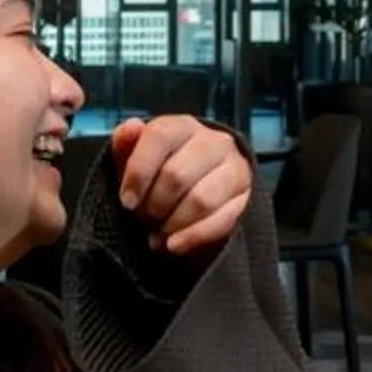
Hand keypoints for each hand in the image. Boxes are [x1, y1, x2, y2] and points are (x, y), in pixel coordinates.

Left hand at [110, 116, 250, 256]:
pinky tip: (174, 245)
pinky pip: (221, 221)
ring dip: (172, 224)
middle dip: (154, 204)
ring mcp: (235, 169)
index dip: (138, 172)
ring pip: (200, 200)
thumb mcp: (134, 157)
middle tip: (142, 219)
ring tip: (156, 235)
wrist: (198, 186)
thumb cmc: (159, 171)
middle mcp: (214, 142)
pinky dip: (193, 237)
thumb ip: (125, 143)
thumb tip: (131, 127)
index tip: (127, 201)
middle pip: (177, 175)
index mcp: (183, 126)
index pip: (159, 137)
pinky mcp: (245, 198)